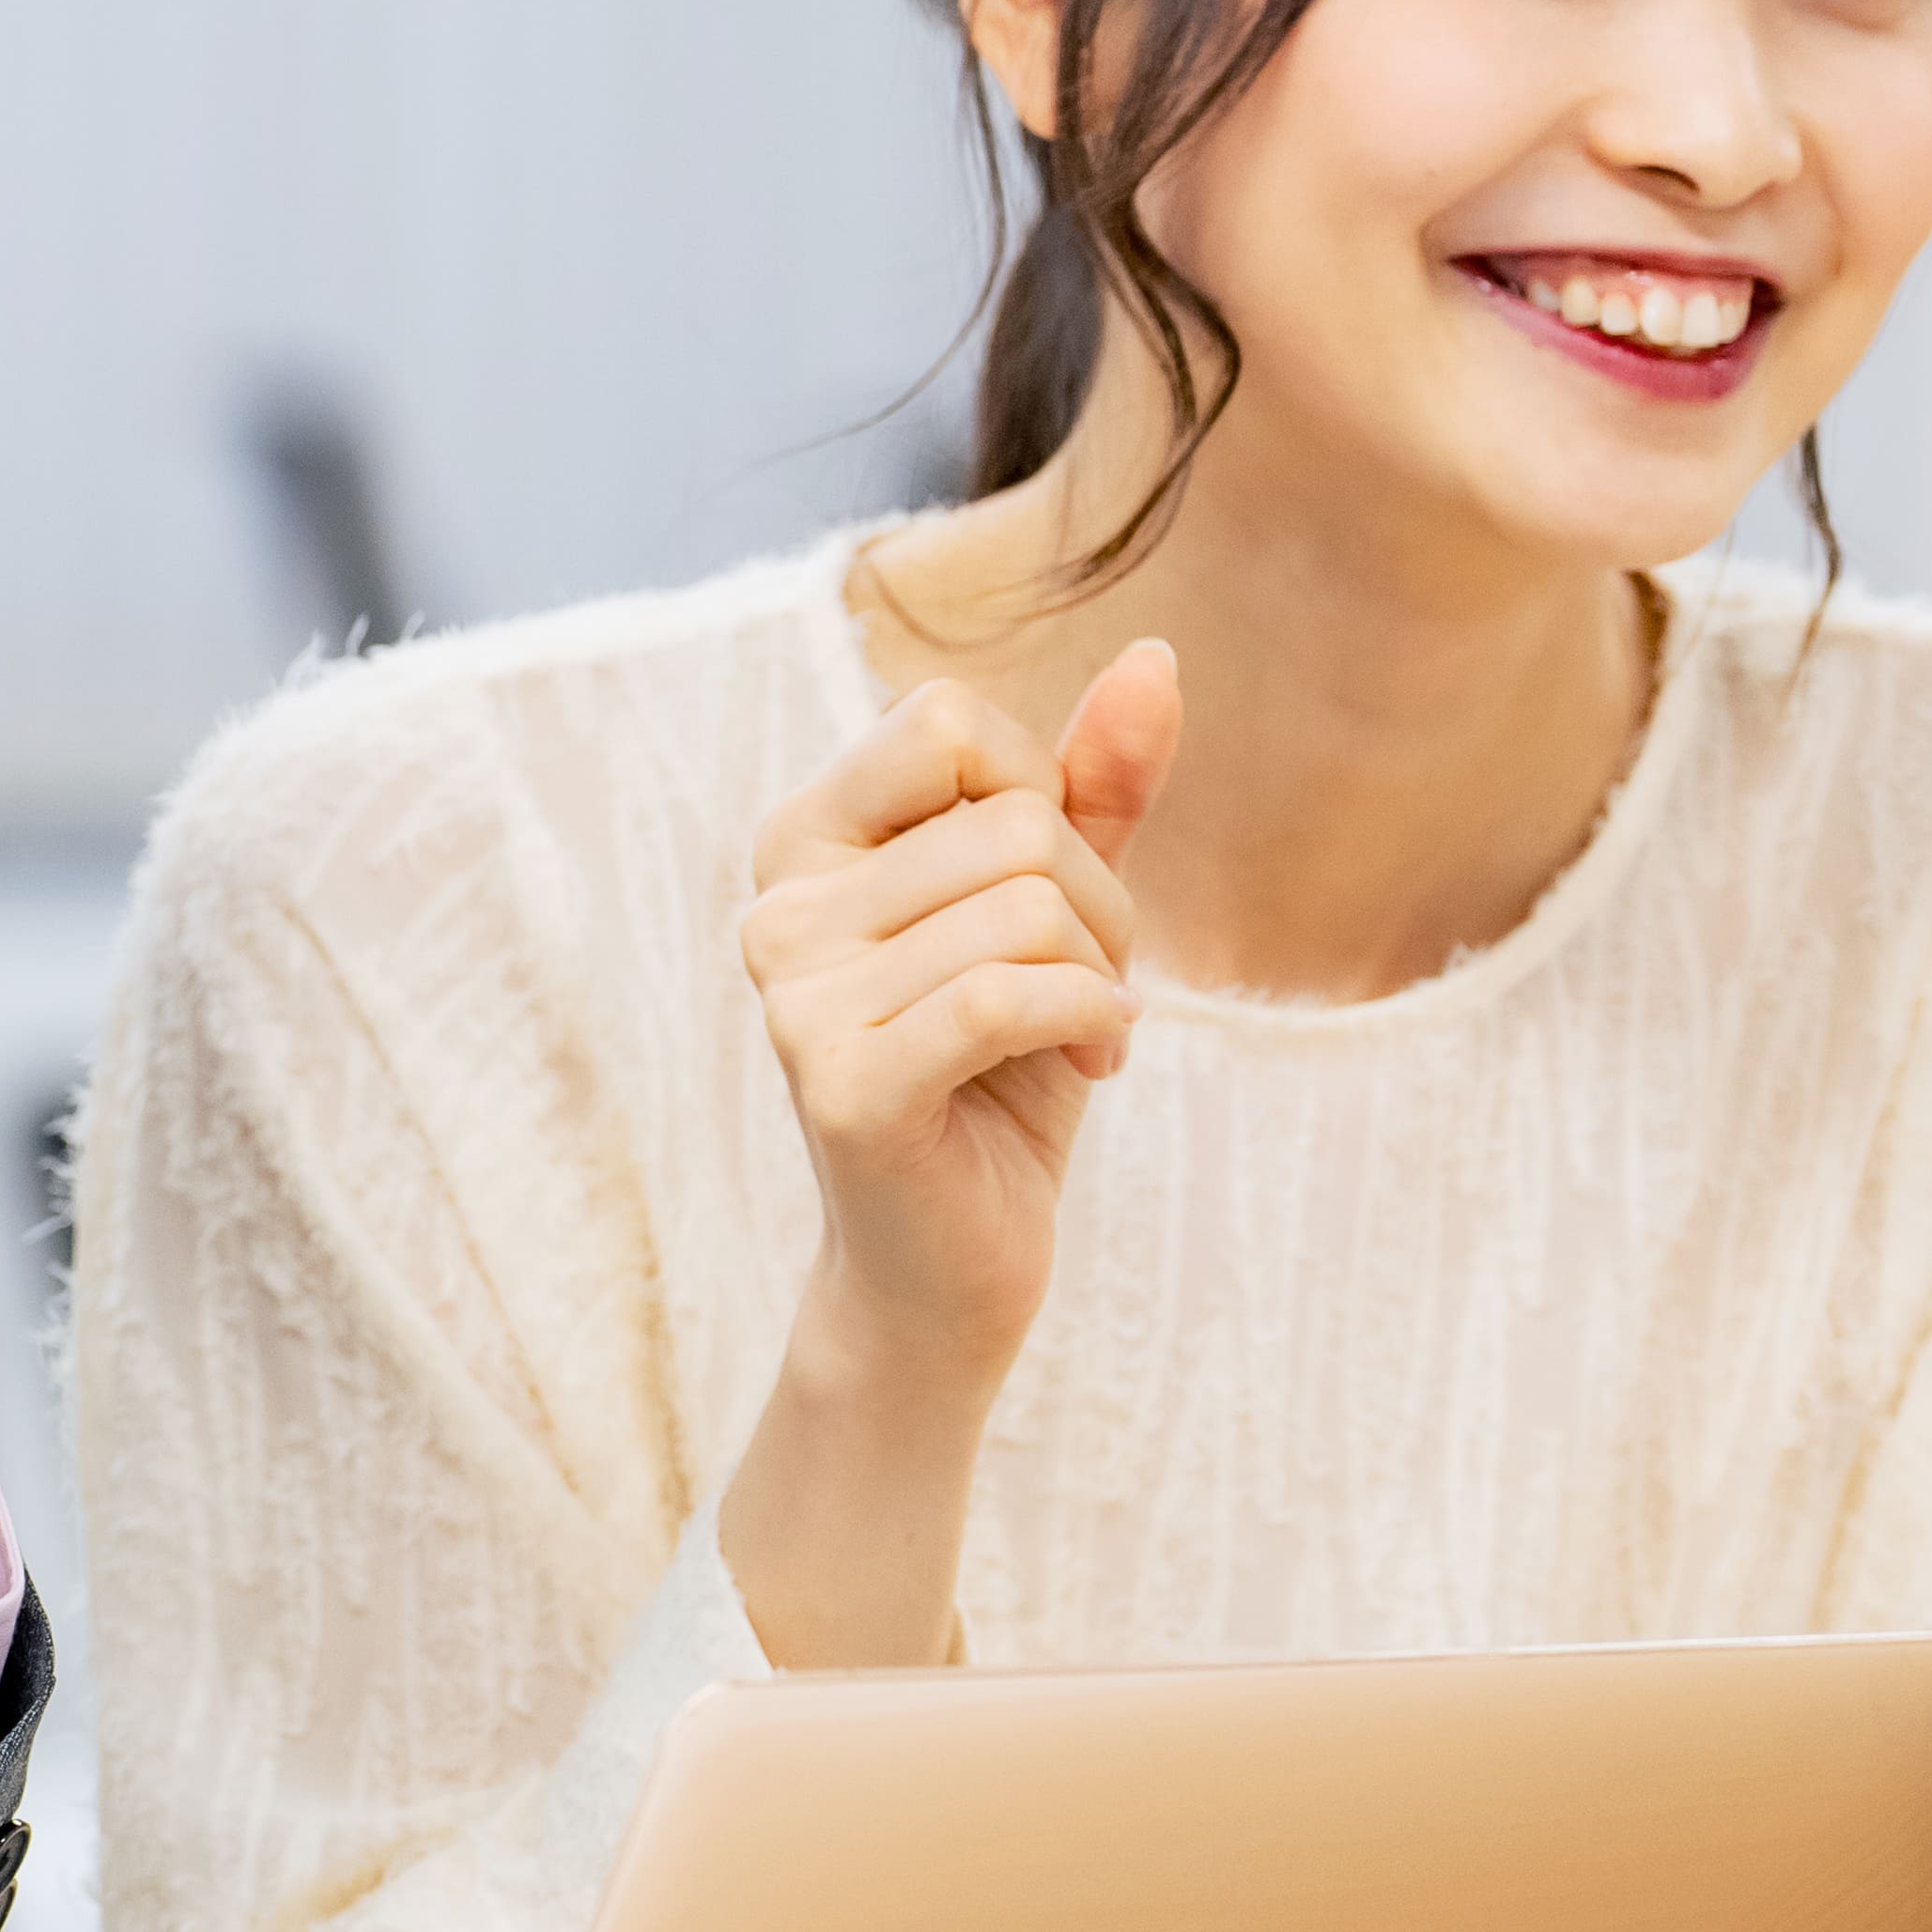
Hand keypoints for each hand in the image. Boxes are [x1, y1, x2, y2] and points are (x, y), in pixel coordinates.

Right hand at [711, 641, 1175, 1664]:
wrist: (953, 1272)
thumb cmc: (1002, 1080)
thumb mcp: (1059, 915)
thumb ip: (1094, 787)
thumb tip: (1155, 659)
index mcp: (803, 841)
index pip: (952, 722)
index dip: (1043, 802)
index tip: (1048, 902)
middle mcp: (775, 906)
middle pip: (1009, 822)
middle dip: (1096, 906)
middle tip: (1084, 994)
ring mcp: (795, 998)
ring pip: (1024, 908)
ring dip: (1100, 978)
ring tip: (1079, 1042)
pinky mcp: (843, 1083)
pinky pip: (1010, 993)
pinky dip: (1091, 1028)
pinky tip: (1093, 1074)